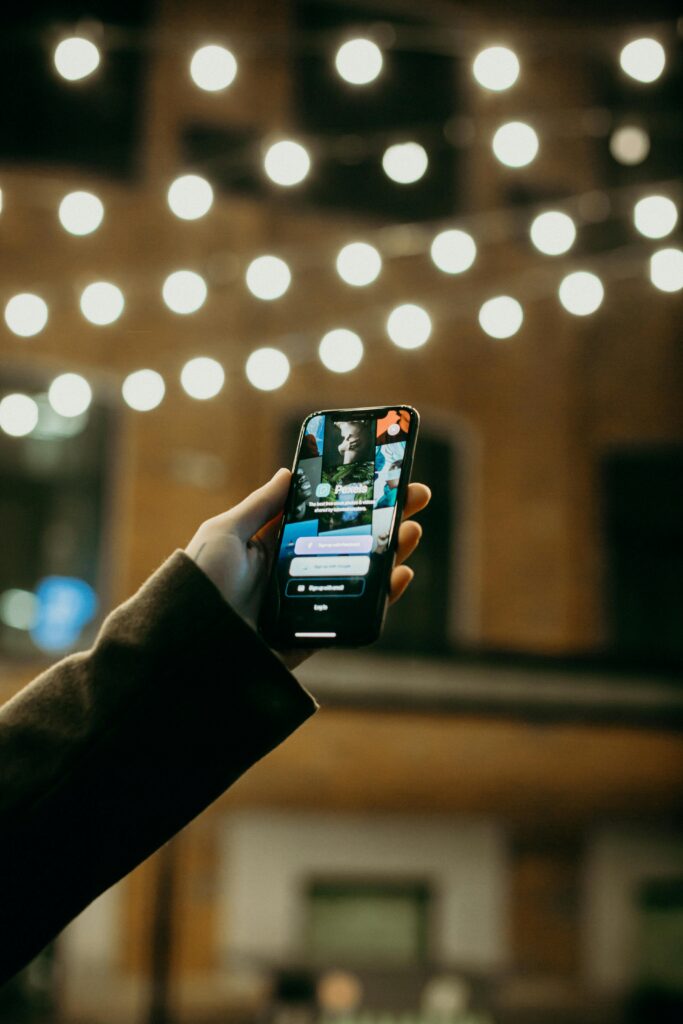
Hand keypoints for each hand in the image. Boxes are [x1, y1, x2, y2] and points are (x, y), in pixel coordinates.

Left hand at [186, 468, 430, 669]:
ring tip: (411, 529)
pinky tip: (400, 573)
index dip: (354, 497)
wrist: (188, 648)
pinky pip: (358, 613)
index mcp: (273, 545)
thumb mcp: (224, 533)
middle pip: (351, 540)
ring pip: (362, 573)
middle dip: (385, 517)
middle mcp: (295, 572)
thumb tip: (288, 473)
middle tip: (415, 496)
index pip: (324, 515)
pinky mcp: (318, 633)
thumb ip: (260, 506)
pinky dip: (385, 595)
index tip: (383, 476)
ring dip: (392, 549)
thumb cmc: (198, 585)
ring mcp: (309, 602)